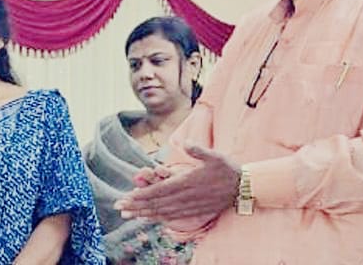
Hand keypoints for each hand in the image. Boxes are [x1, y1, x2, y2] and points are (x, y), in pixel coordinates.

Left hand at [115, 145, 239, 221]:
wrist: (244, 187)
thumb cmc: (227, 169)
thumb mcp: (215, 156)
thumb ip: (199, 150)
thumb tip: (186, 143)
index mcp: (187, 182)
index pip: (159, 191)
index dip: (142, 195)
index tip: (127, 197)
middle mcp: (186, 196)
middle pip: (157, 203)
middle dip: (136, 206)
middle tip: (119, 208)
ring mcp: (190, 206)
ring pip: (162, 211)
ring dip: (144, 213)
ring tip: (127, 215)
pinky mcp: (195, 211)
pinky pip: (173, 216)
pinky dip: (158, 218)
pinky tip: (148, 218)